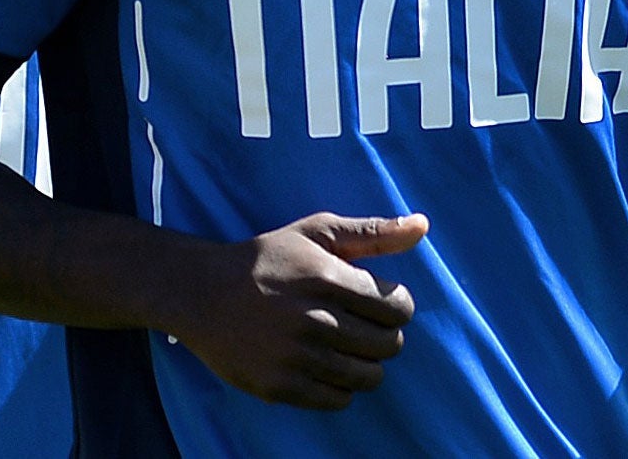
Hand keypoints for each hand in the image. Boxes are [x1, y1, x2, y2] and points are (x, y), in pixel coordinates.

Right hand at [174, 212, 427, 410]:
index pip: (396, 307)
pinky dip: (342, 386)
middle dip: (385, 335)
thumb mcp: (317, 232)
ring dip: (366, 363)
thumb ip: (373, 232)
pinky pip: (339, 400)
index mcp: (327, 278)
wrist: (203, 293)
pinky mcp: (279, 387)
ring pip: (368, 377)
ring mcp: (296, 358)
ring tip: (347, 345)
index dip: (397, 305)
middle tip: (363, 324)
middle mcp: (313, 320)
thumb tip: (424, 225)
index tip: (379, 301)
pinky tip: (325, 364)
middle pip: (388, 345)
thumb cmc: (269, 258)